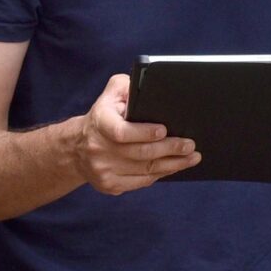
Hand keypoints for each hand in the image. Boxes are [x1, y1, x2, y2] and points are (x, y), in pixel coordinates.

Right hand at [77, 73, 199, 194]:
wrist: (78, 146)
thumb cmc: (105, 115)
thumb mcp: (112, 94)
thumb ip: (128, 85)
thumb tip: (152, 85)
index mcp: (99, 122)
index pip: (121, 131)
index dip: (143, 133)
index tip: (164, 130)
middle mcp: (98, 148)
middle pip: (139, 152)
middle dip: (169, 149)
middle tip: (190, 144)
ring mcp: (103, 170)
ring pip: (144, 169)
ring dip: (173, 164)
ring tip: (192, 157)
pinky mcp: (109, 185)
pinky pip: (141, 181)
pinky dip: (161, 174)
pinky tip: (176, 166)